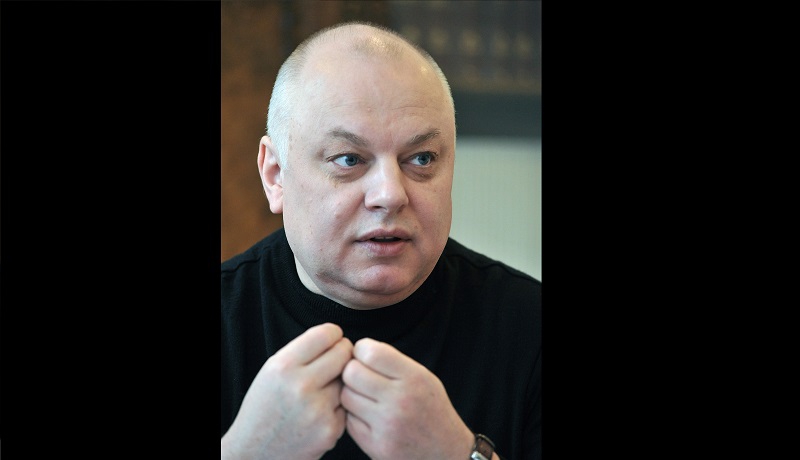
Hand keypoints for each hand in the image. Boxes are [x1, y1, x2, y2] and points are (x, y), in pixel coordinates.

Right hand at [221, 323, 352, 459]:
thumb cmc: (265, 407)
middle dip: (342, 354)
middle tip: (335, 362)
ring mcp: (318, 410)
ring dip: (341, 382)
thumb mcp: (271, 371)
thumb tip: (336, 337)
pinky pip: (347, 406)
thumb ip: (302, 351)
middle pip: (344, 353)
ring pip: (348, 380)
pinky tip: (320, 412)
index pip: (325, 334)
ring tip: (321, 390)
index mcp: (283, 367)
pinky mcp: (330, 430)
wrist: (256, 452)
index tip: (332, 340)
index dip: (333, 335)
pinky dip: (339, 407)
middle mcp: (301, 386)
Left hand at [341, 338, 474, 458]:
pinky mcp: (376, 446)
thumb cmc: (430, 408)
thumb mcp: (423, 377)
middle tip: (361, 376)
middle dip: (352, 371)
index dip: (361, 350)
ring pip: (346, 396)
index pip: (370, 353)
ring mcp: (387, 426)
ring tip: (366, 397)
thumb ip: (392, 361)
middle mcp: (401, 401)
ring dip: (351, 394)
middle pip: (351, 373)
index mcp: (415, 378)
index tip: (364, 355)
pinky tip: (369, 417)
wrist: (445, 451)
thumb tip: (357, 350)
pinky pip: (348, 421)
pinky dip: (354, 416)